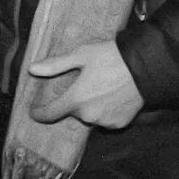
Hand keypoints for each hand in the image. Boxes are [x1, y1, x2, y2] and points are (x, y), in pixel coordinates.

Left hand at [26, 39, 143, 128]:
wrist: (145, 68)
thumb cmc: (111, 58)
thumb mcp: (81, 55)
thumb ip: (55, 64)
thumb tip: (32, 69)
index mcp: (76, 99)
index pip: (51, 112)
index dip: (40, 113)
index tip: (34, 112)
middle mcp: (88, 115)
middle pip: (73, 111)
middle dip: (74, 99)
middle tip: (84, 81)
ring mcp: (105, 121)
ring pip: (90, 115)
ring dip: (90, 105)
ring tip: (101, 86)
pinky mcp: (119, 124)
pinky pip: (105, 118)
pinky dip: (105, 110)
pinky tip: (113, 95)